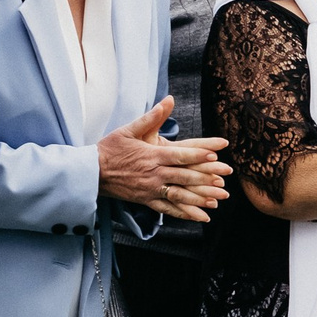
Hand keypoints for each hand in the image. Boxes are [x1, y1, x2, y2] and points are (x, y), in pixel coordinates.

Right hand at [99, 97, 232, 222]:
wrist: (91, 173)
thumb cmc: (109, 149)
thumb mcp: (129, 129)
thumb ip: (152, 117)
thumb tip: (168, 100)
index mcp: (152, 155)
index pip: (180, 155)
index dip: (198, 155)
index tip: (215, 155)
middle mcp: (154, 174)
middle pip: (185, 176)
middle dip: (207, 178)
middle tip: (225, 179)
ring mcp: (151, 189)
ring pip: (180, 195)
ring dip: (201, 198)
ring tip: (219, 199)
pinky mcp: (147, 200)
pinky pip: (169, 209)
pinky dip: (186, 213)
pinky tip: (202, 216)